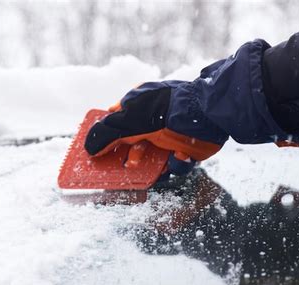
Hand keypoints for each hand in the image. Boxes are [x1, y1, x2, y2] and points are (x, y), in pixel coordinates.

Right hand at [84, 82, 219, 174]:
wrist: (209, 115)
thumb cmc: (166, 112)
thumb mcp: (130, 121)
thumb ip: (106, 134)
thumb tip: (88, 148)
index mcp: (136, 104)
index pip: (114, 123)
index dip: (107, 140)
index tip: (98, 155)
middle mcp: (152, 119)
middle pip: (132, 145)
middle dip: (131, 157)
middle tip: (128, 165)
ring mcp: (169, 133)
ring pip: (153, 158)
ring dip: (154, 165)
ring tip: (158, 165)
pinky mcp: (186, 147)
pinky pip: (175, 163)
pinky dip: (177, 163)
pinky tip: (181, 156)